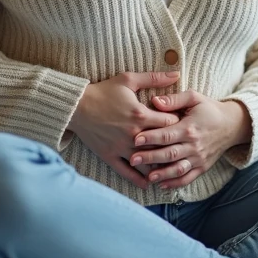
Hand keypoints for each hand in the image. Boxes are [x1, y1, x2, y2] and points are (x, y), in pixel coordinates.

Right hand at [68, 70, 181, 188]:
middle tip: (180, 147)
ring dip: (159, 166)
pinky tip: (148, 183)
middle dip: (172, 147)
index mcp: (141, 115)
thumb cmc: (103, 91)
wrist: (76, 106)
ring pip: (147, 162)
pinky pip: (127, 172)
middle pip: (162, 146)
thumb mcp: (128, 80)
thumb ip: (154, 78)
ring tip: (169, 168)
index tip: (182, 125)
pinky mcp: (110, 156)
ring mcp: (122, 147)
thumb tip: (176, 74)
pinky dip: (139, 179)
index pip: (170, 124)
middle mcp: (134, 134)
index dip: (179, 124)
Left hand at [130, 91, 251, 189]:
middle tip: (133, 159)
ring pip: (178, 169)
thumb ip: (174, 99)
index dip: (151, 137)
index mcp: (190, 127)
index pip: (167, 134)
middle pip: (169, 153)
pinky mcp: (202, 167)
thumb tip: (154, 101)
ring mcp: (199, 158)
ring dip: (162, 174)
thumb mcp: (194, 98)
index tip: (135, 139)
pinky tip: (161, 185)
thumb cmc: (209, 109)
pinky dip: (175, 183)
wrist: (232, 125)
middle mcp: (194, 145)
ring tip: (147, 176)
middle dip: (150, 157)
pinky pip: (188, 178)